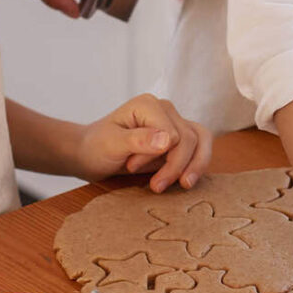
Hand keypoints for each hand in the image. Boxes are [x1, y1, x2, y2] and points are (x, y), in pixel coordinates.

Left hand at [75, 94, 212, 192]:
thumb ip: (138, 140)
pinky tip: (184, 180)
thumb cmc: (96, 146)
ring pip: (201, 141)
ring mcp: (173, 123)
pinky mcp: (176, 139)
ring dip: (194, 166)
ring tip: (184, 185)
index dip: (158, 156)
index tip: (131, 167)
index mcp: (148, 105)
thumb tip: (168, 140)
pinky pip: (198, 149)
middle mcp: (165, 110)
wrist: (91, 155)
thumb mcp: (111, 144)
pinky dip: (195, 166)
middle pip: (190, 138)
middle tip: (156, 187)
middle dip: (176, 166)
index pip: (173, 133)